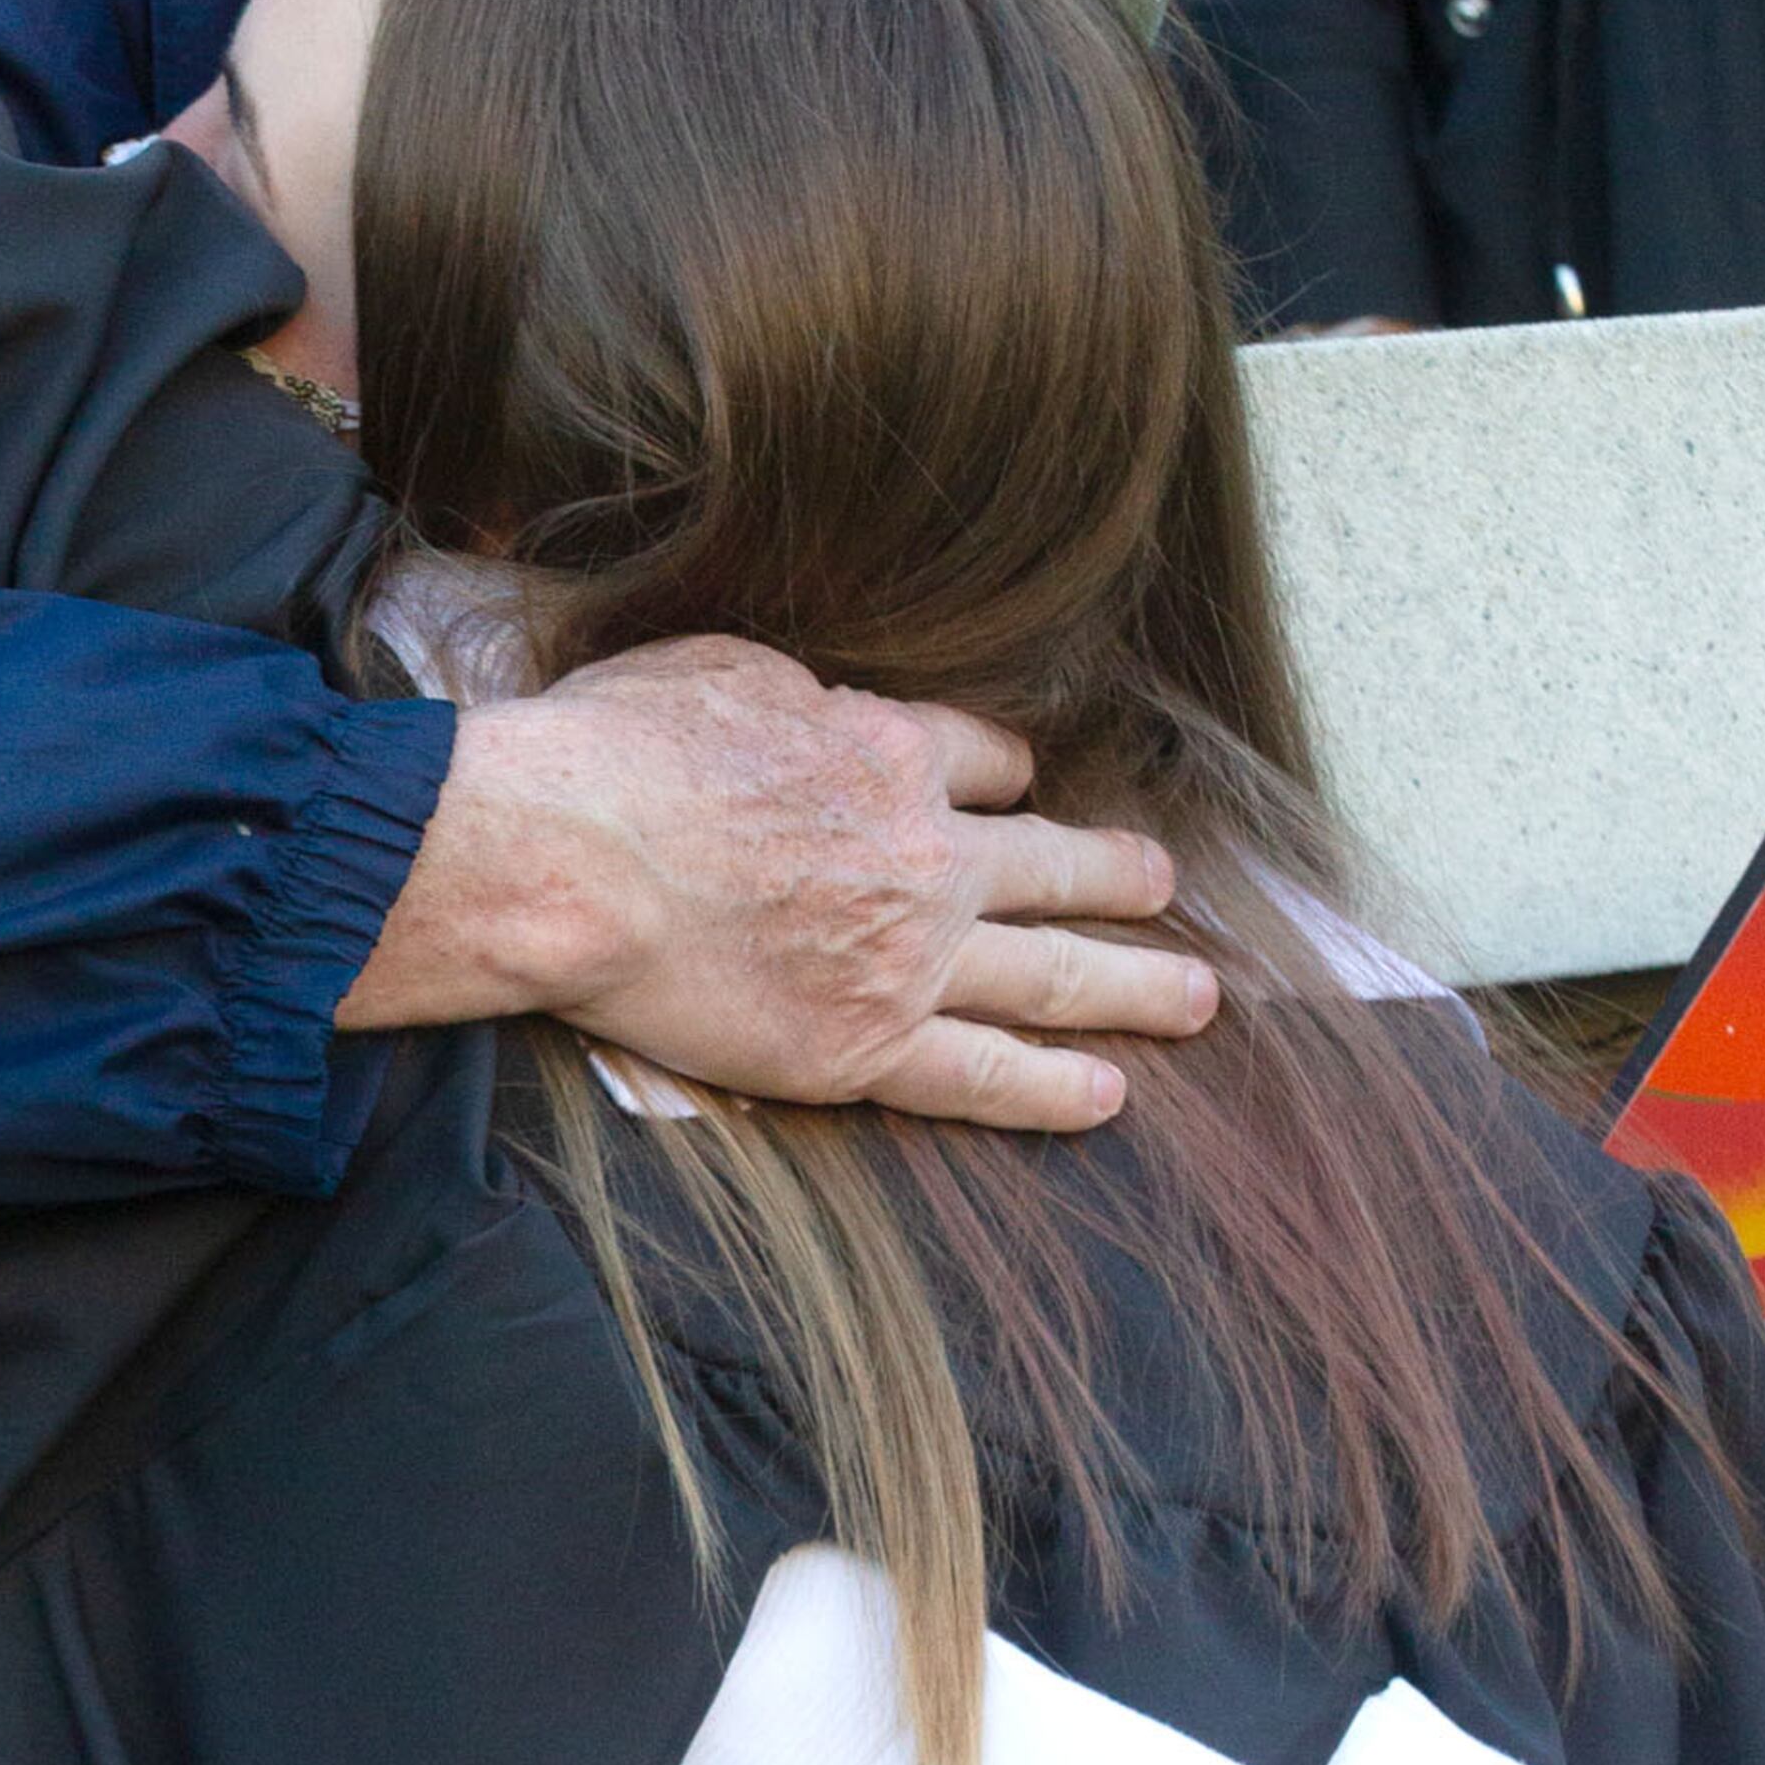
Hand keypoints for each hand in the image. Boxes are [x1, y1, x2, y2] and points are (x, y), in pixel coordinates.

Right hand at [335, 635, 1217, 1128]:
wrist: (568, 860)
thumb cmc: (613, 754)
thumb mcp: (716, 669)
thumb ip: (791, 693)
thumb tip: (809, 705)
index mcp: (887, 750)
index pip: (984, 761)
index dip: (1005, 776)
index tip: (1017, 788)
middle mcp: (925, 855)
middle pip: (1052, 863)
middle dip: (1116, 875)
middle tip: (1165, 887)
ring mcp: (907, 958)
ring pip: (1052, 971)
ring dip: (1134, 985)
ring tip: (1196, 998)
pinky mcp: (865, 1047)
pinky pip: (983, 1073)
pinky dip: (1051, 1087)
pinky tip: (1108, 1096)